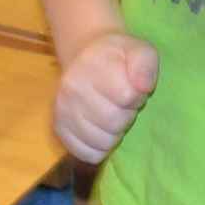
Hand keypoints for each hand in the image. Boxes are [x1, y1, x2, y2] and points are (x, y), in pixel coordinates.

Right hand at [53, 31, 159, 167]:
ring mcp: (62, 111)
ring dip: (115, 133)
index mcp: (91, 65)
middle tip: (123, 104)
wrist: (86, 59)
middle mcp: (71, 88)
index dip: (137, 96)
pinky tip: (101, 129)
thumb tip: (142, 87)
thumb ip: (145, 64)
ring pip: (103, 141)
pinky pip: (88, 154)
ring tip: (112, 113)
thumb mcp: (139, 51)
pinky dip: (101, 147)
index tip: (133, 88)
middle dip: (127, 115)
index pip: (126, 96)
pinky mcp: (59, 129)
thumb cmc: (118, 59)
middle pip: (114, 122)